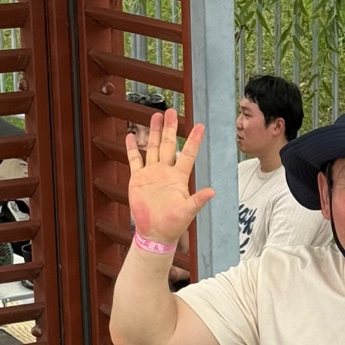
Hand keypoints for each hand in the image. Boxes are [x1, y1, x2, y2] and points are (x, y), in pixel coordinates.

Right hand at [126, 110, 213, 243]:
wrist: (154, 233)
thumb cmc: (173, 224)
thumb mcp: (187, 212)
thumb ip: (198, 200)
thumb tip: (212, 192)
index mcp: (179, 177)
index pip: (188, 154)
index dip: (193, 140)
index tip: (199, 125)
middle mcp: (165, 172)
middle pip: (168, 145)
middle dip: (170, 128)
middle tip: (171, 111)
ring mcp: (151, 174)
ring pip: (153, 148)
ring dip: (154, 133)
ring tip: (156, 116)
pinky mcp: (138, 179)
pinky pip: (135, 160)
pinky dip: (132, 148)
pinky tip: (132, 136)